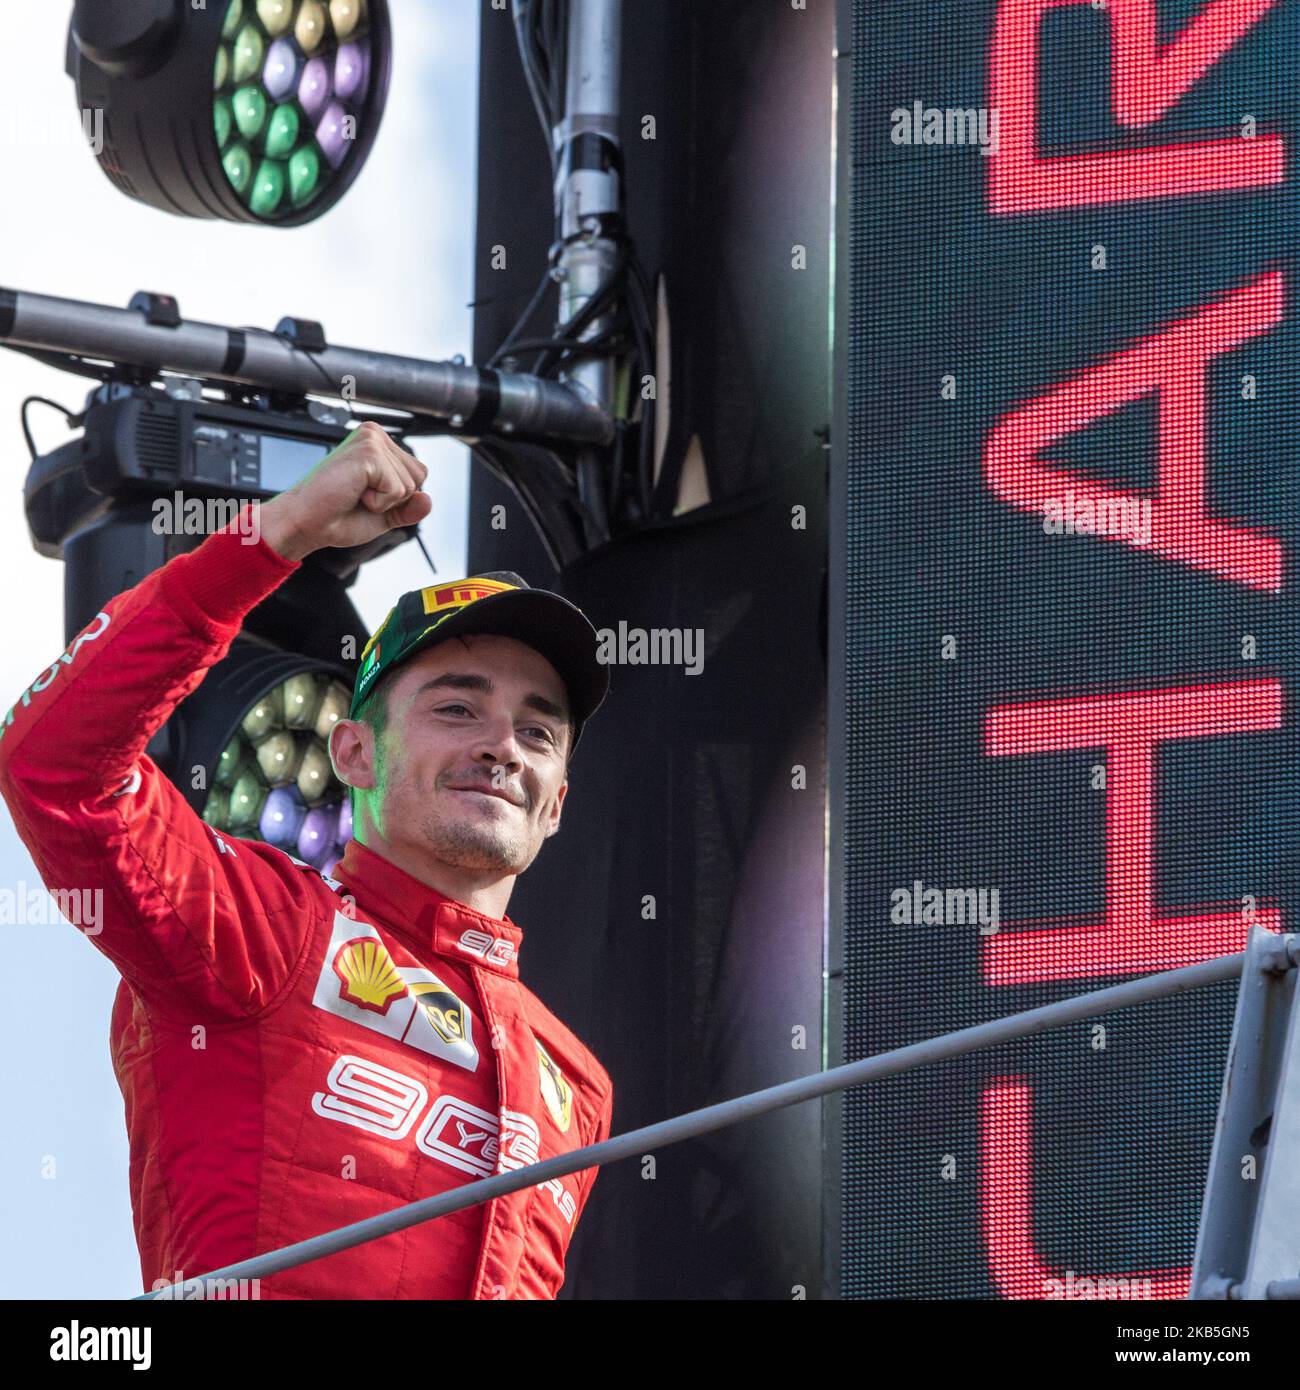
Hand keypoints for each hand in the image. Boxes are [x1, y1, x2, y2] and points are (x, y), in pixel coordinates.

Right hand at [257, 421, 431, 560]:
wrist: (307, 523)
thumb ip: (408, 508)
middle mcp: (376, 435)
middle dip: (395, 499)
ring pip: (410, 484)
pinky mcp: (368, 452)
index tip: (367, 497)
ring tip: (355, 494)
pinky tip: (354, 493)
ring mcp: (372, 440)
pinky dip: (379, 502)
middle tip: (360, 496)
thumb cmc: (337, 515)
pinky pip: (397, 489)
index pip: (419, 474)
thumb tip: (428, 499)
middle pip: (419, 477)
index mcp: (379, 443)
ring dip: (385, 501)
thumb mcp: (384, 515)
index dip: (399, 497)